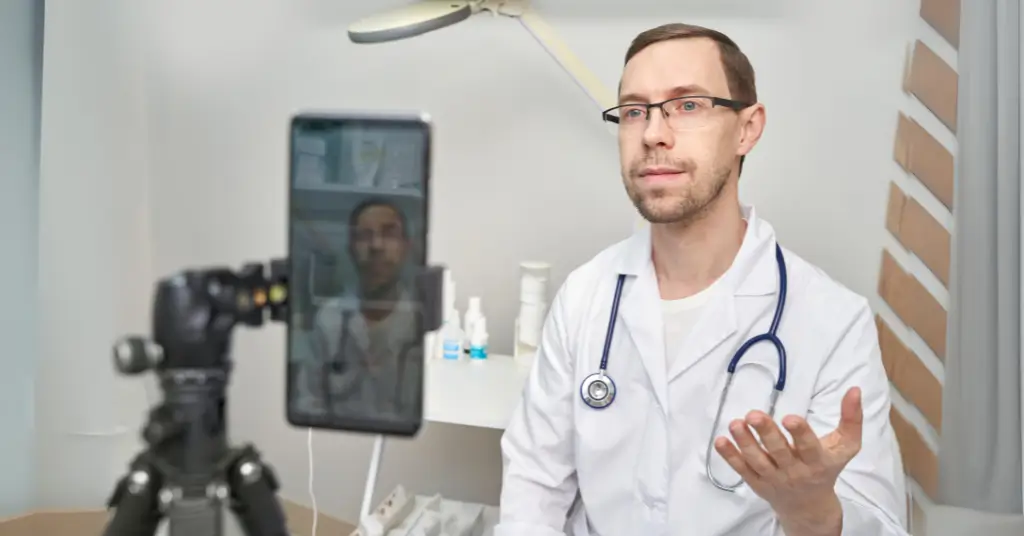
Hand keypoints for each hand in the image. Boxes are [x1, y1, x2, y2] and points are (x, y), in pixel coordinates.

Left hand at [713, 387, 862, 532]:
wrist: (809, 506)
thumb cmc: (827, 468)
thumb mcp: (845, 446)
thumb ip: (851, 419)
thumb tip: (855, 389)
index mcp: (817, 461)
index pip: (808, 447)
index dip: (800, 433)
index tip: (789, 418)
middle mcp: (794, 471)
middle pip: (779, 452)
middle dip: (766, 434)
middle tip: (753, 415)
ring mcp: (773, 478)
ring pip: (757, 461)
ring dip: (745, 442)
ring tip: (735, 423)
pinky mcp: (756, 483)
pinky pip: (742, 470)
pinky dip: (730, 457)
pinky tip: (720, 441)